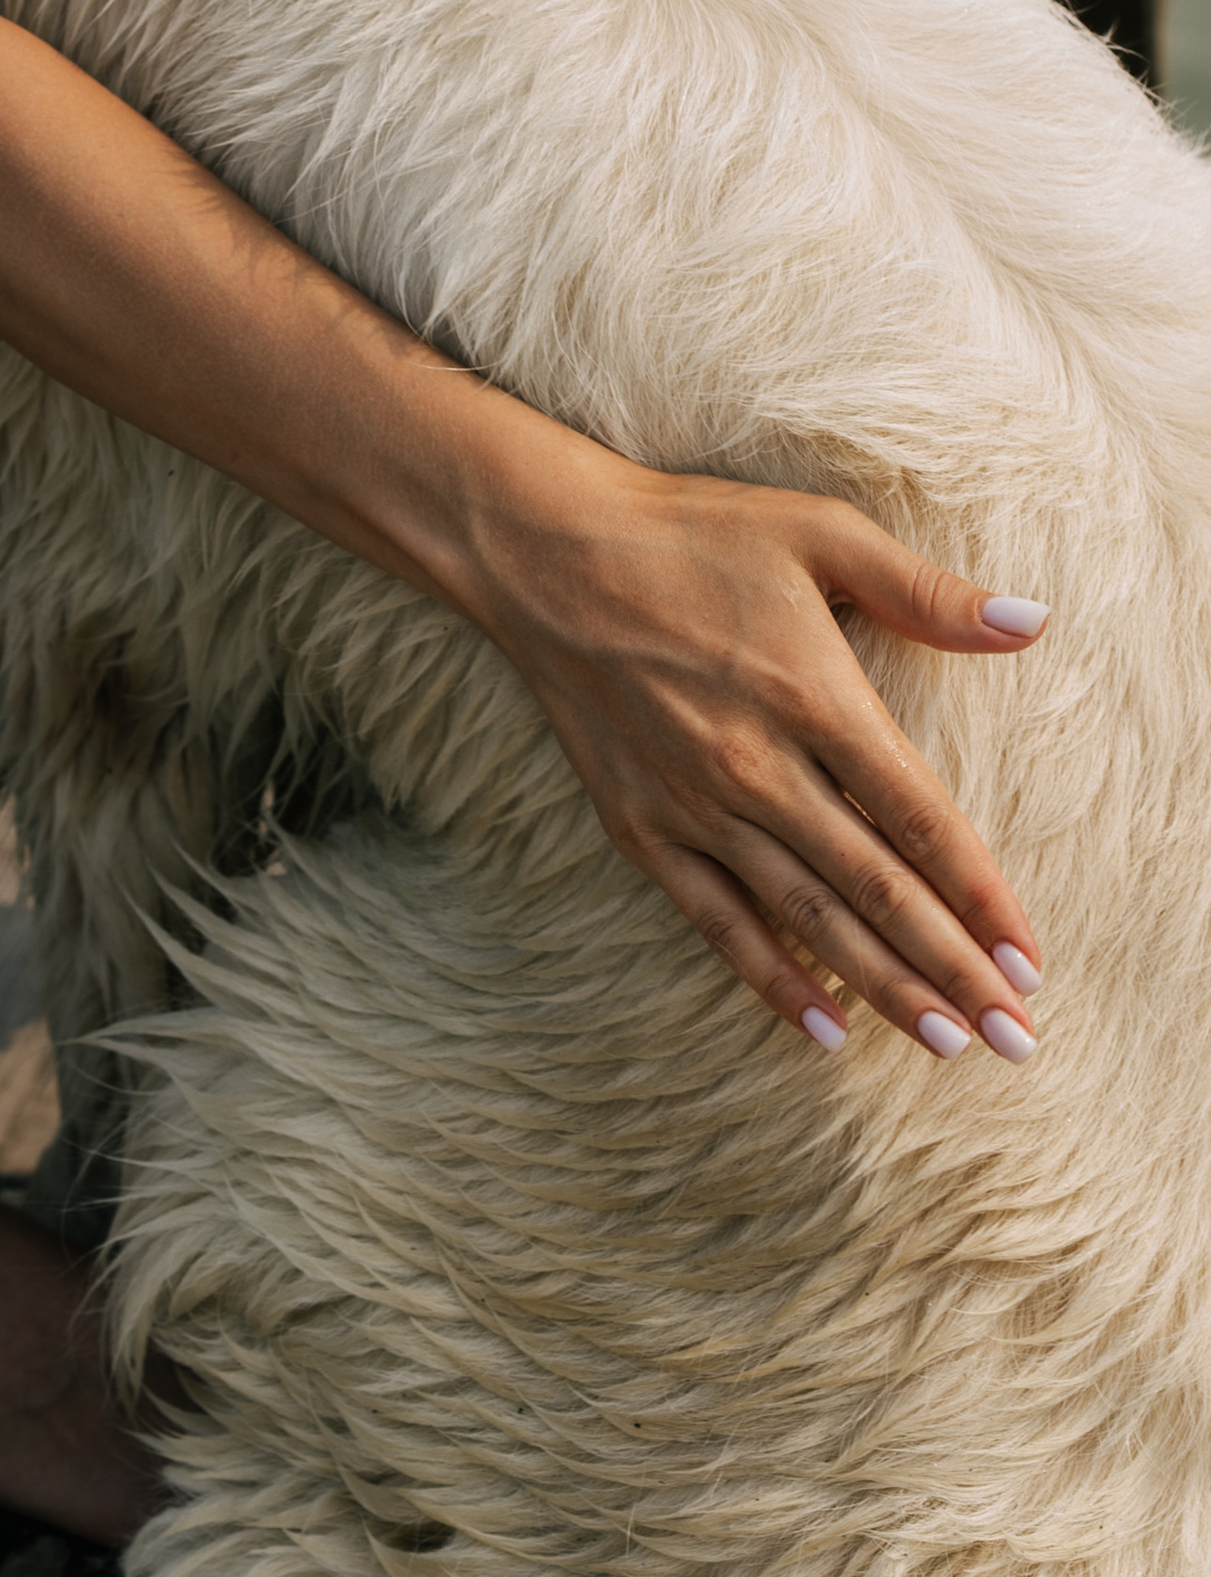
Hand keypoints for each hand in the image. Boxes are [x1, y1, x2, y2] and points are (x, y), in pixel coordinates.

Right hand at [454, 457, 1045, 1062]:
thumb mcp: (817, 533)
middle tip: (1017, 1039)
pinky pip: (717, 921)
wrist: (545, 552)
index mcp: (813, 696)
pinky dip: (772, 979)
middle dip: (954, 971)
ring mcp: (694, 804)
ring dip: (884, 988)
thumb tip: (1031, 622)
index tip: (1031, 960)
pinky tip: (825, 1029)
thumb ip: (923, 590)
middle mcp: (757, 766)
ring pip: (808, 918)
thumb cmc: (690, 534)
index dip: (983, 897)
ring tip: (949, 1044)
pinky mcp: (640, 825)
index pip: (921, 819)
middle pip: (877, 889)